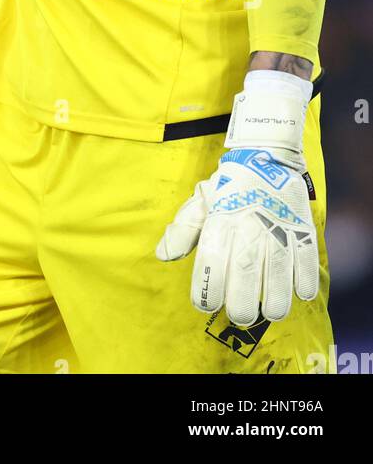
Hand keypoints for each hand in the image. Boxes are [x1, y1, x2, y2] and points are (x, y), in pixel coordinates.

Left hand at [155, 74, 318, 326]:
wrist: (266, 154)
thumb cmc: (229, 185)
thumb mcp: (201, 200)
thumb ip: (183, 228)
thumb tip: (163, 254)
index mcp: (220, 219)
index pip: (209, 260)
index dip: (206, 289)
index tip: (205, 305)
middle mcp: (247, 225)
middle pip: (243, 272)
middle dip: (241, 303)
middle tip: (239, 316)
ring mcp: (276, 226)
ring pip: (277, 272)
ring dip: (274, 299)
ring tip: (270, 312)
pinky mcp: (301, 226)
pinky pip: (306, 259)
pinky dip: (304, 281)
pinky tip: (300, 292)